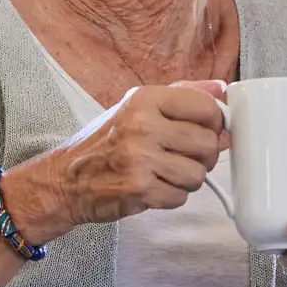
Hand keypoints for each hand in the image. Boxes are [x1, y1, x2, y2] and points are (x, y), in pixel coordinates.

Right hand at [3, 82, 228, 238]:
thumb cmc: (105, 143)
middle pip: (208, 144)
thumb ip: (181, 95)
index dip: (214, 124)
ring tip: (164, 173)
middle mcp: (142, 125)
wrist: (65, 180)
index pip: (206, 108)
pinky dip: (170, 197)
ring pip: (198, 175)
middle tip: (183, 157)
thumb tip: (220, 89)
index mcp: (145, 99)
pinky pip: (180, 197)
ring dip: (186, 180)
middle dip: (202, 157)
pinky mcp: (138, 190)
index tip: (205, 131)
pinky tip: (152, 187)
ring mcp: (139, 159)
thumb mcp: (137, 107)